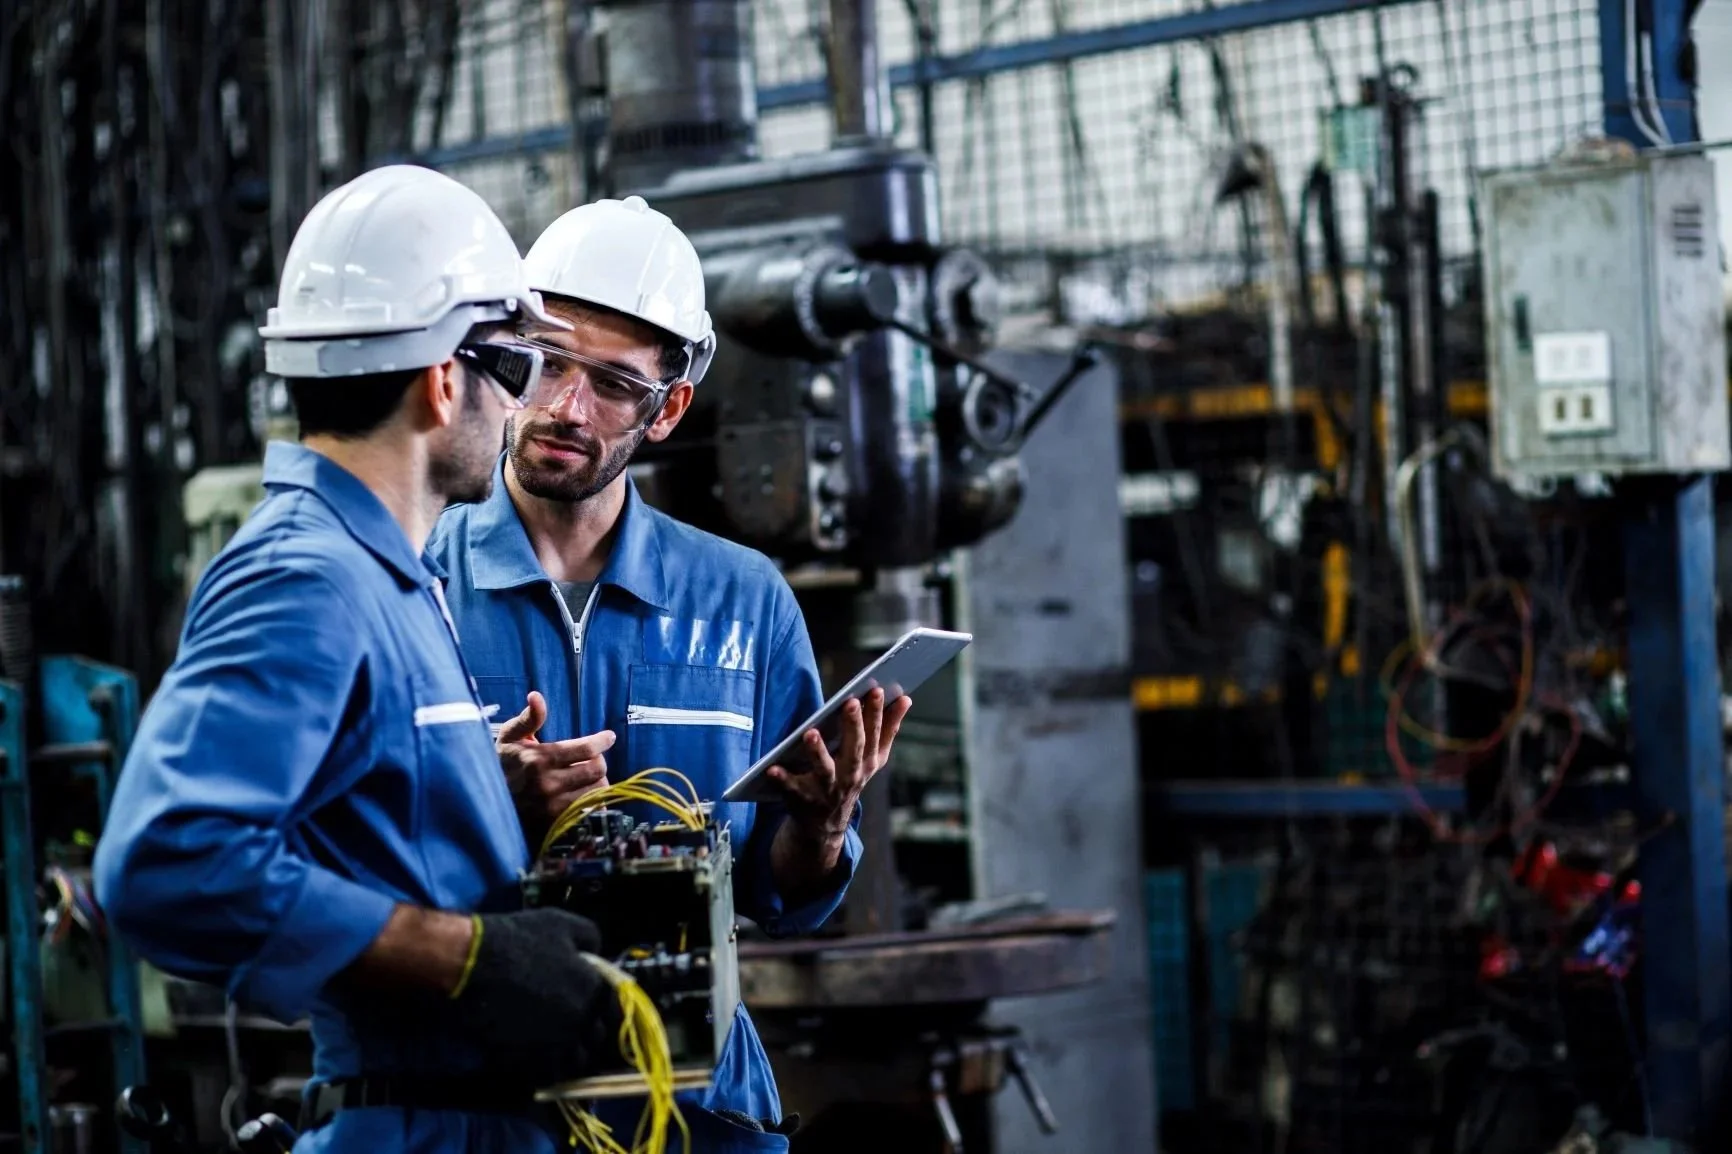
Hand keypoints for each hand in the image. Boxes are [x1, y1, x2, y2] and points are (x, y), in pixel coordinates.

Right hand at [448, 907, 624, 1085]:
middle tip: (570, 1025)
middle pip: (595, 1039)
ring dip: (570, 1055)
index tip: (590, 1006)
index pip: (614, 1010)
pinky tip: (536, 1055)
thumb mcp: (562, 923)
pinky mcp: (527, 1058)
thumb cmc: (520, 939)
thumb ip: (590, 938)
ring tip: (555, 1045)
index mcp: (593, 989)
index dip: (602, 1008)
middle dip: (588, 1033)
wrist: (474, 963)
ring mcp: (554, 1042)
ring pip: (574, 1061)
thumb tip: (597, 954)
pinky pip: (546, 1073)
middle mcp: (580, 1020)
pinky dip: (546, 1069)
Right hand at [497, 691, 613, 841]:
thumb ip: (529, 717)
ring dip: (597, 781)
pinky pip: (591, 811)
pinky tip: (584, 794)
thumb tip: (536, 696)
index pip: (587, 749)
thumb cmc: (502, 764)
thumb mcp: (510, 737)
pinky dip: (593, 802)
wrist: (485, 803)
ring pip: (598, 790)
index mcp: (538, 759)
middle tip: (593, 758)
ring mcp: (553, 807)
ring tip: (586, 776)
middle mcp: (548, 784)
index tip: (608, 737)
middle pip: (598, 769)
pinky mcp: (556, 824)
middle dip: (599, 760)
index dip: (602, 740)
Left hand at [766, 687, 911, 839]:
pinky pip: (791, 789)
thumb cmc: (850, 778)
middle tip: (850, 703)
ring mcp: (827, 790)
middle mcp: (851, 776)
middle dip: (854, 725)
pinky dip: (782, 780)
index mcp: (868, 762)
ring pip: (824, 770)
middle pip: (854, 748)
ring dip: (818, 752)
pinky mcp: (803, 799)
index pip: (874, 733)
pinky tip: (772, 768)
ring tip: (810, 733)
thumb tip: (906, 698)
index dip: (877, 712)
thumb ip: (889, 729)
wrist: (826, 825)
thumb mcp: (873, 758)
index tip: (877, 690)